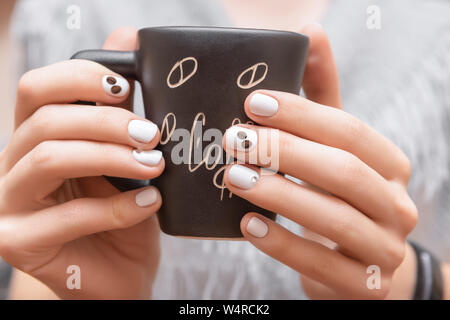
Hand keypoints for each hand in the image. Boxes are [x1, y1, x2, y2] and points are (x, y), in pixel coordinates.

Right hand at [0, 27, 163, 298]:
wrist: (120, 274)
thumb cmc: (124, 212)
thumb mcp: (126, 157)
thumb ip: (122, 107)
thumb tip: (127, 38)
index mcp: (37, 138)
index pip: (37, 88)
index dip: (79, 78)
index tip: (126, 87)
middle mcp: (14, 165)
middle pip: (46, 120)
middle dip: (108, 122)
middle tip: (154, 136)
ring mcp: (9, 204)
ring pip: (50, 158)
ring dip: (113, 158)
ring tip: (155, 167)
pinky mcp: (17, 242)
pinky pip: (66, 215)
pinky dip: (116, 207)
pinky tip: (150, 205)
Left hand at [222, 24, 417, 298]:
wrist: (365, 266)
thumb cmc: (342, 197)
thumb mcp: (336, 147)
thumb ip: (324, 95)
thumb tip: (310, 31)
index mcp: (390, 165)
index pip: (349, 132)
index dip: (302, 114)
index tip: (254, 103)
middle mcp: (396, 204)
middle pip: (343, 172)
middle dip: (285, 152)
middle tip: (234, 139)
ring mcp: (383, 248)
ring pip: (333, 218)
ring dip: (279, 194)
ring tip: (232, 175)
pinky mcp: (362, 284)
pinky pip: (319, 263)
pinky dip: (282, 243)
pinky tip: (247, 225)